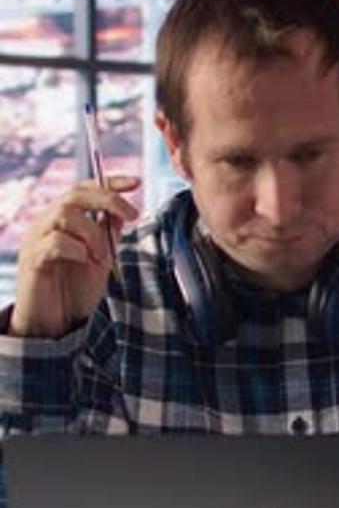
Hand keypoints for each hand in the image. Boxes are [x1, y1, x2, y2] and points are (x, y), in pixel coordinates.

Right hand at [10, 175, 139, 337]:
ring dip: (93, 233)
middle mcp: (46, 223)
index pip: (85, 188)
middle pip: (75, 194)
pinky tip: (85, 263)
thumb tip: (123, 210)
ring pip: (65, 214)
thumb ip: (107, 234)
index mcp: (63, 220)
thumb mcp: (100, 259)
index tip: (137, 182)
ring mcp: (36, 239)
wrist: (55, 325)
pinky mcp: (32, 259)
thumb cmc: (74, 293)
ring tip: (102, 257)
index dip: (111, 182)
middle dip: (108, 199)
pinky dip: (77, 249)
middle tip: (132, 216)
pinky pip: (55, 242)